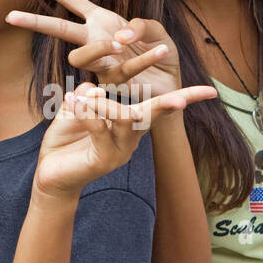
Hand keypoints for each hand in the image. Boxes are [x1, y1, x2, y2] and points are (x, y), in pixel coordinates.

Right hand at [7, 0, 182, 100]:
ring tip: (122, 44)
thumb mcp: (155, 31)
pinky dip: (145, 58)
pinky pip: (124, 70)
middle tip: (11, 16)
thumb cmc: (158, 52)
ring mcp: (101, 64)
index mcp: (99, 21)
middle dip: (35, 21)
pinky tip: (160, 49)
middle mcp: (94, 40)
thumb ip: (142, 26)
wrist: (171, 83)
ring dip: (99, 48)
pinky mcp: (116, 83)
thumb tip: (120, 37)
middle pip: (59, 28)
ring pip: (82, 57)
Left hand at [32, 81, 216, 200]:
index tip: (212, 91)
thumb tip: (95, 88)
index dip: (186, 98)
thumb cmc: (67, 140)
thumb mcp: (77, 109)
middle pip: (153, 114)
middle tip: (180, 99)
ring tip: (80, 97)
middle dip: (168, 104)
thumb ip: (88, 94)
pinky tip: (73, 102)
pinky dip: (86, 113)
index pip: (159, 108)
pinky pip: (100, 130)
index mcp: (130, 125)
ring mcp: (119, 152)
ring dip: (103, 103)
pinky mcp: (103, 161)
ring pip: (125, 118)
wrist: (50, 174)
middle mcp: (131, 140)